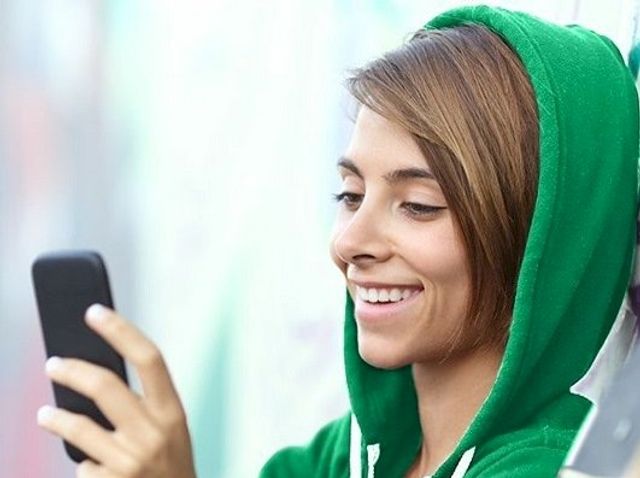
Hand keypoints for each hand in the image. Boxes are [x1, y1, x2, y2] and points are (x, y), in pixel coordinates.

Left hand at [37, 304, 196, 477]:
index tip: (96, 313)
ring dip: (55, 419)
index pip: (148, 359)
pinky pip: (83, 466)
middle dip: (71, 370)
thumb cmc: (173, 465)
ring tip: (45, 416)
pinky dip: (84, 464)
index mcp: (173, 412)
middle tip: (54, 364)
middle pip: (104, 386)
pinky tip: (92, 466)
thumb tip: (95, 377)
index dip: (121, 331)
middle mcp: (153, 433)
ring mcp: (130, 461)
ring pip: (78, 428)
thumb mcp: (171, 429)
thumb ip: (145, 404)